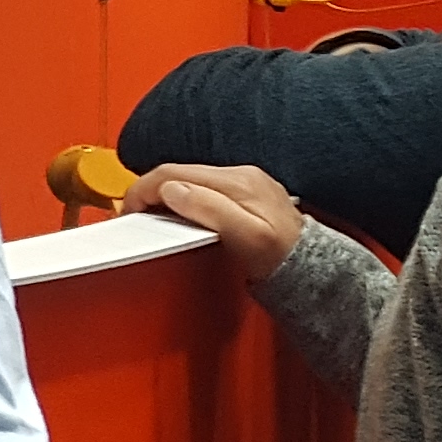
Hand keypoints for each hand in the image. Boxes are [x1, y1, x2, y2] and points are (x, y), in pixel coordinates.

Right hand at [123, 160, 308, 284]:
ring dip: (166, 195)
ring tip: (154, 217)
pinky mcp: (246, 193)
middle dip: (150, 191)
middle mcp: (241, 175)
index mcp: (238, 182)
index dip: (144, 190)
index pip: (174, 173)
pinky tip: (181, 216)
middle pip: (179, 172)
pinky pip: (204, 187)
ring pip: (189, 178)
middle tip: (134, 215)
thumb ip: (210, 209)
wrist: (311, 268)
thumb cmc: (281, 258)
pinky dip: (185, 199)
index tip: (129, 210)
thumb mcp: (246, 237)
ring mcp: (245, 182)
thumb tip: (173, 190)